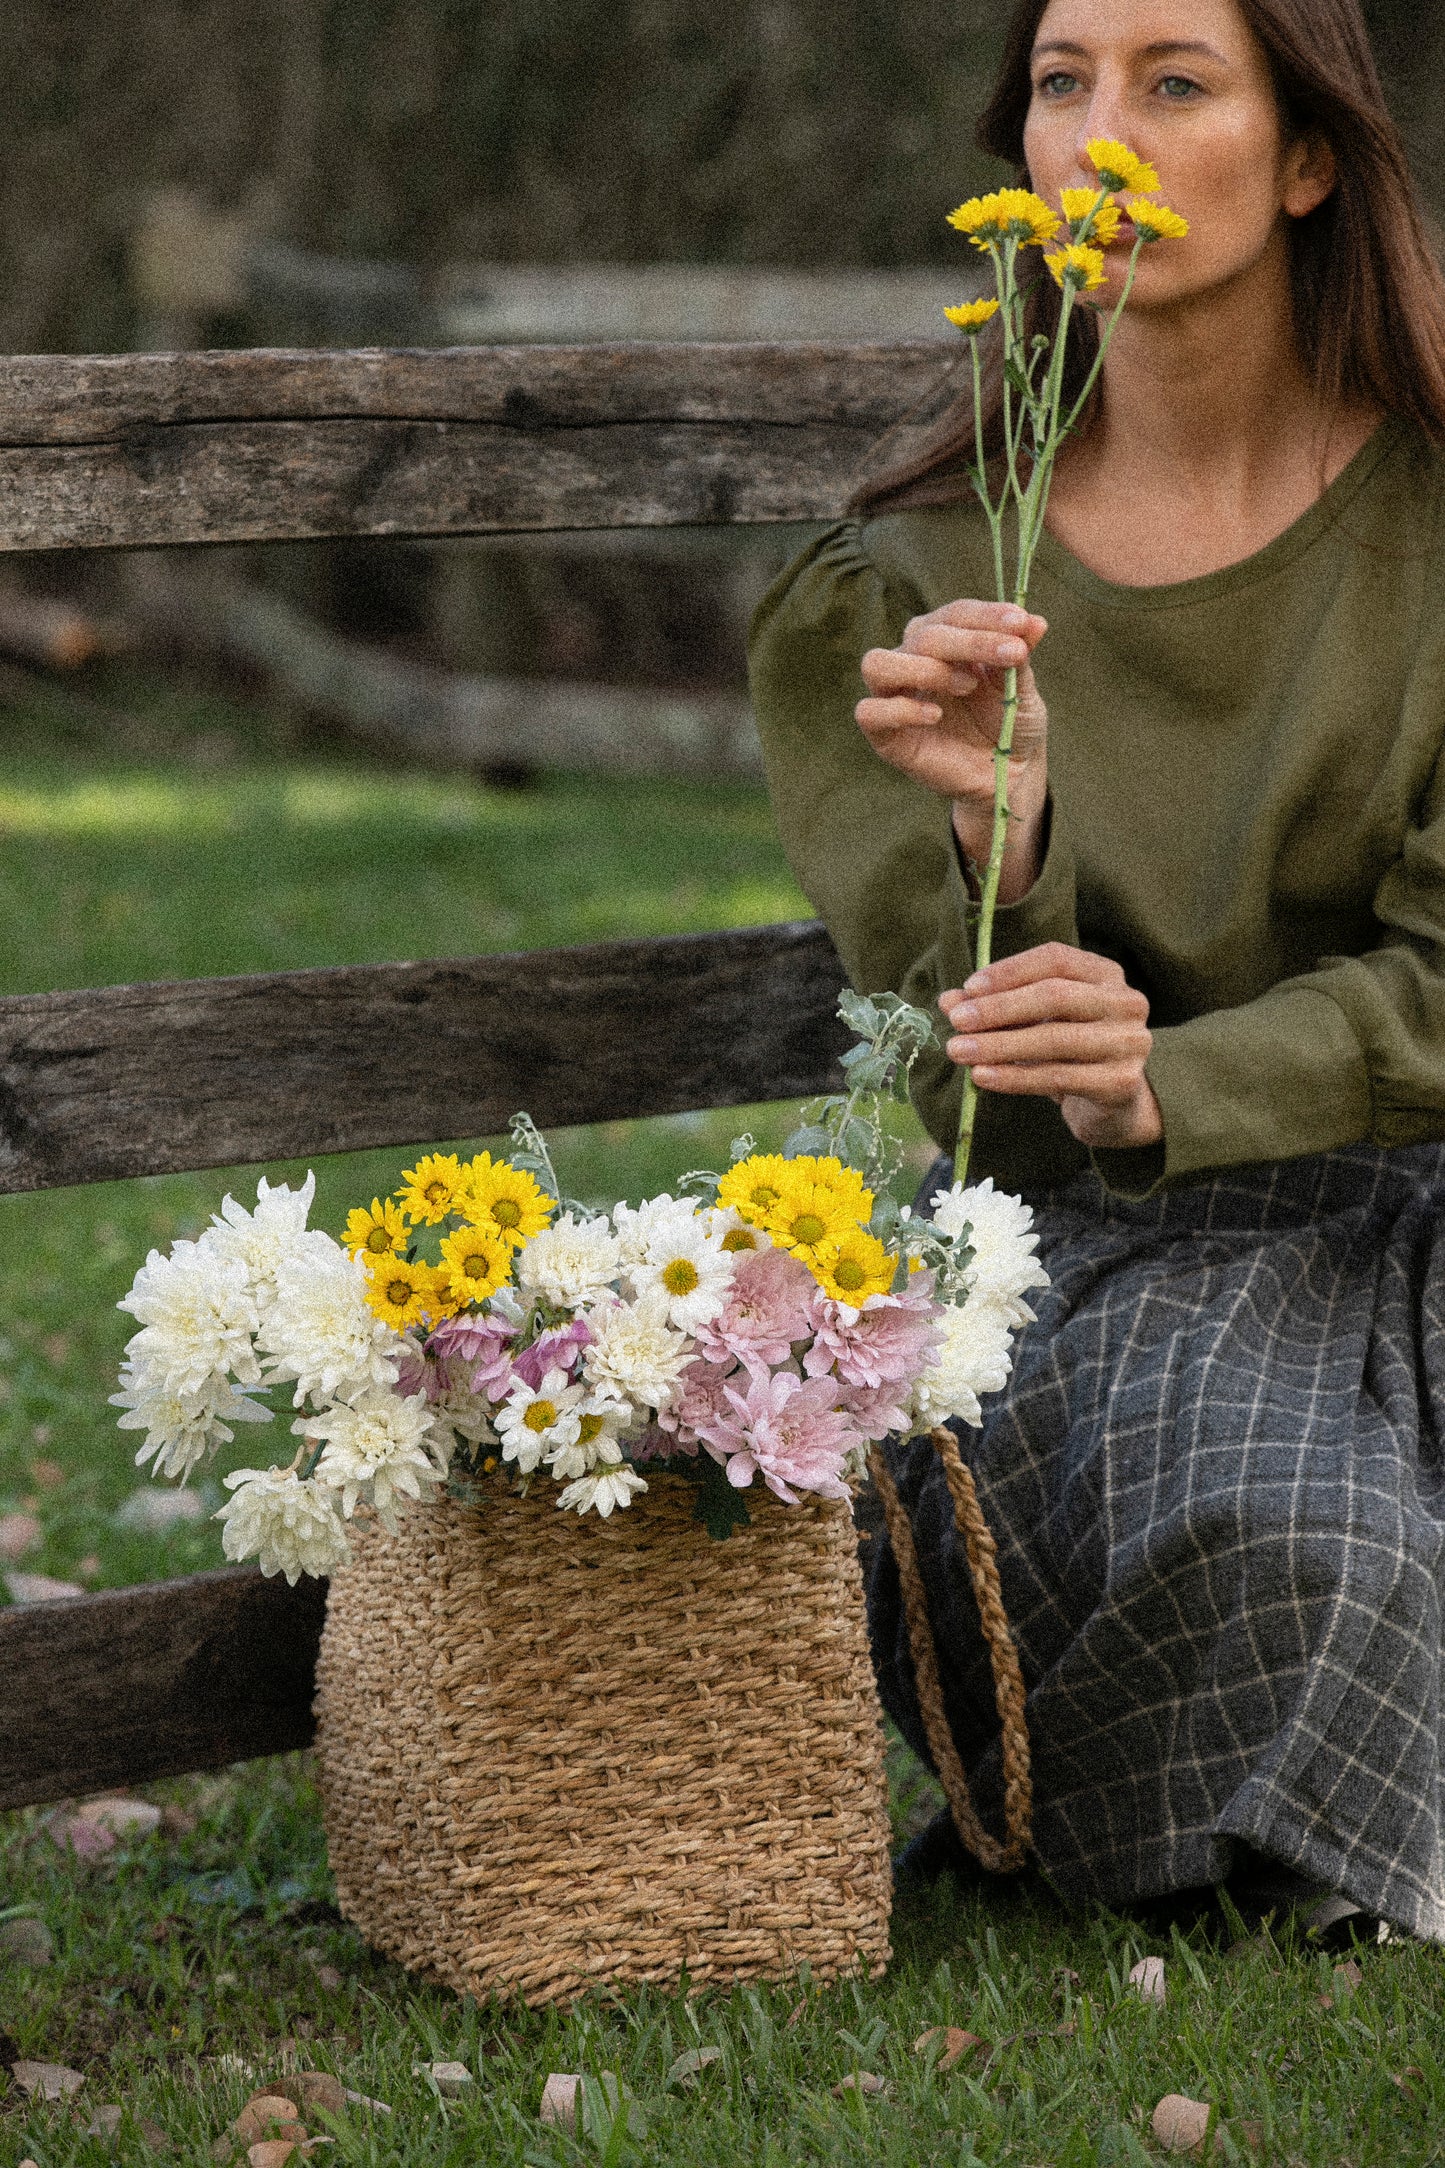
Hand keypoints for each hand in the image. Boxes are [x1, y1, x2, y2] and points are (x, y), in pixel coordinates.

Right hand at [856, 598, 1049, 809]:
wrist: (1007, 773)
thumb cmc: (1009, 722)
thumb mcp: (1022, 687)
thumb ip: (1020, 655)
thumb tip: (1035, 621)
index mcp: (944, 640)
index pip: (955, 614)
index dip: (986, 615)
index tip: (1020, 623)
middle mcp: (913, 661)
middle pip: (924, 635)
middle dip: (971, 641)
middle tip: (1012, 655)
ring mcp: (894, 697)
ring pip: (877, 664)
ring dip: (923, 667)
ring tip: (967, 686)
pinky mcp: (885, 735)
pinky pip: (869, 713)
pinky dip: (899, 710)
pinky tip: (936, 716)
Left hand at [940, 943, 1162, 1150]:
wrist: (1114, 1104)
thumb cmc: (1070, 1052)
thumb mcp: (1033, 1023)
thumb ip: (996, 1007)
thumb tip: (949, 1001)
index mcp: (1105, 974)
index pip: (1055, 959)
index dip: (1009, 971)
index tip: (969, 988)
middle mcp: (1125, 1002)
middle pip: (1055, 996)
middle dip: (999, 1008)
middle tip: (958, 1022)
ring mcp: (1128, 1042)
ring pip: (1054, 1039)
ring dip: (1000, 1045)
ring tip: (959, 1051)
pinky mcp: (1121, 1082)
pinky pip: (1058, 1077)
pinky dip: (1015, 1078)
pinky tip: (982, 1077)